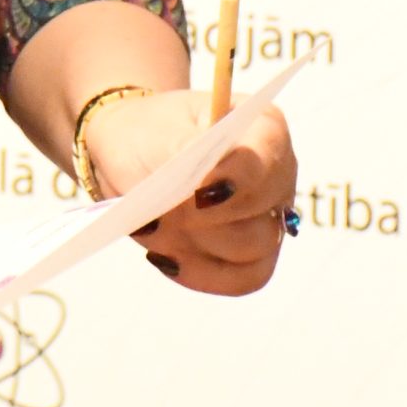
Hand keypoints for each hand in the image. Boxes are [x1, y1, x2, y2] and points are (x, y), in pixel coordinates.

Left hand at [83, 88, 297, 294]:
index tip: (197, 191)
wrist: (128, 154)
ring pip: (251, 251)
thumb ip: (180, 151)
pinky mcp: (254, 255)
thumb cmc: (146, 134)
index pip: (264, 160)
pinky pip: (242, 279)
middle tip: (157, 212)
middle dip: (203, 218)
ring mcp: (270, 217)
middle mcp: (278, 174)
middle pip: (260, 215)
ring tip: (153, 226)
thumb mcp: (153, 133)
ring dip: (195, 243)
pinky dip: (200, 272)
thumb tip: (203, 183)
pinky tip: (165, 255)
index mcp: (263, 127)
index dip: (235, 180)